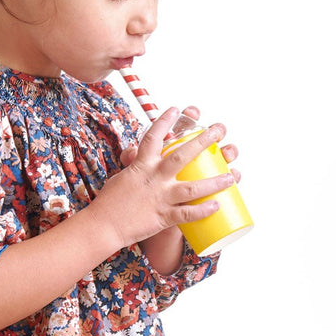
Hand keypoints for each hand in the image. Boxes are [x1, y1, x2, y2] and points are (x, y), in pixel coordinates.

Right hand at [95, 107, 236, 251]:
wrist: (102, 226)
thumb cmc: (109, 201)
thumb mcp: (122, 176)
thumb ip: (134, 164)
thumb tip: (137, 153)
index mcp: (141, 165)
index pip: (154, 136)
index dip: (165, 121)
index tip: (177, 109)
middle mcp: (153, 177)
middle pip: (182, 155)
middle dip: (203, 141)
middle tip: (219, 129)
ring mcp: (160, 197)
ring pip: (193, 187)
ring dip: (215, 181)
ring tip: (232, 175)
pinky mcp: (163, 217)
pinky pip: (187, 213)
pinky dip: (203, 209)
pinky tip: (217, 205)